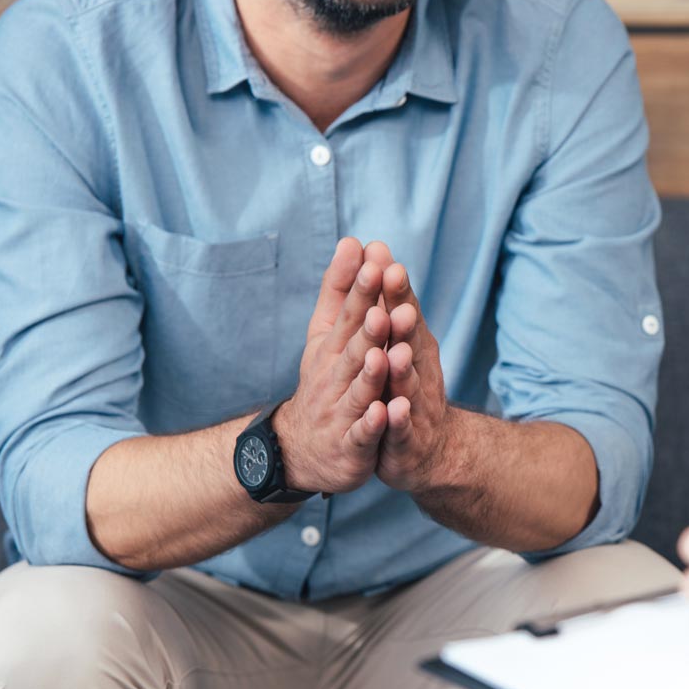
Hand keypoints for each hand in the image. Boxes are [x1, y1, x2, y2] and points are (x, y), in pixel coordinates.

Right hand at [275, 238, 395, 493]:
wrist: (303, 447)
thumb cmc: (325, 379)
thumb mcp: (327, 333)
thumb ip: (342, 290)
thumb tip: (353, 241)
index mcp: (333, 346)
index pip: (350, 314)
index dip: (362, 290)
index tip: (375, 262)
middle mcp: (334, 375)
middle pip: (354, 350)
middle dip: (370, 329)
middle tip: (385, 307)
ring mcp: (342, 410)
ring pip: (359, 390)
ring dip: (372, 373)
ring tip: (385, 355)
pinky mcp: (352, 444)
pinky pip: (362, 434)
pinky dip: (372, 424)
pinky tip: (384, 412)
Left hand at [375, 261, 460, 492]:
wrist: (429, 450)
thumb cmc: (407, 387)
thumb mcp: (398, 341)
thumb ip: (386, 300)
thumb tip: (376, 249)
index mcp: (410, 344)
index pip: (401, 310)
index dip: (392, 285)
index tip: (382, 253)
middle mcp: (418, 369)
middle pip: (409, 338)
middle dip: (400, 311)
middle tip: (392, 282)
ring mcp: (414, 404)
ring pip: (407, 382)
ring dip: (402, 366)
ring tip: (396, 350)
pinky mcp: (406, 438)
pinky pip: (402, 428)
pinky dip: (398, 419)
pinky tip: (393, 410)